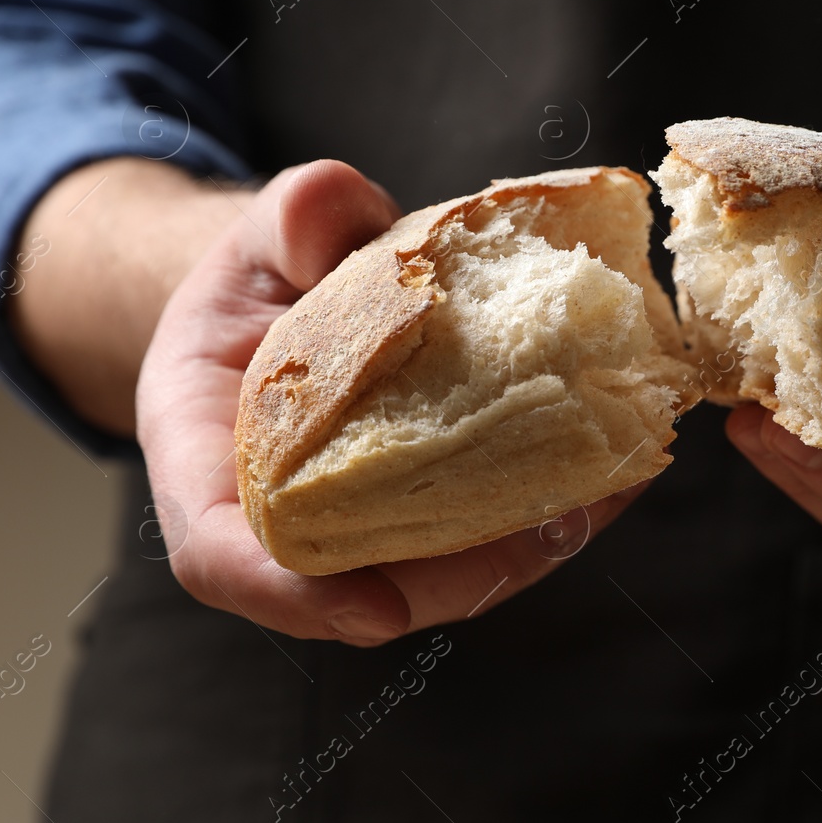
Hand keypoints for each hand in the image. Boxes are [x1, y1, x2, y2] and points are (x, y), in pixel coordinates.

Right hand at [137, 160, 647, 644]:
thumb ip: (290, 216)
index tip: (370, 609)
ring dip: (529, 543)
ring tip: (612, 485)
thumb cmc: (268, 270)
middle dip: (460, 578)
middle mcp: (286, 513)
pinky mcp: (432, 505)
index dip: (287, 593)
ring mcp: (365, 520)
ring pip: (439, 572)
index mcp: (202, 458)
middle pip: (358, 588)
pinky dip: (553, 506)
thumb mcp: (263, 230)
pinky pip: (485, 530)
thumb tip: (334, 214)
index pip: (220, 553)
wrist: (300, 293)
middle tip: (554, 527)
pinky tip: (619, 462)